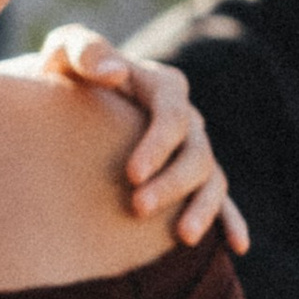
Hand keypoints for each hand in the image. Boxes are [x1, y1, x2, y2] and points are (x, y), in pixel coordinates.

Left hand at [35, 30, 246, 253]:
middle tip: (137, 208)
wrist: (62, 105)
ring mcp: (192, 148)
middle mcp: (186, 118)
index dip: (158, 145)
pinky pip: (220, 199)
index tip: (131, 174)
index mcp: (163, 86)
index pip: (172, 115)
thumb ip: (85, 51)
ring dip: (203, 208)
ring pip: (212, 179)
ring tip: (184, 238)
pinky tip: (237, 247)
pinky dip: (230, 221)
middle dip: (172, 183)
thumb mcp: (64, 53)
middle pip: (196, 152)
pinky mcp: (189, 176)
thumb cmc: (61, 76)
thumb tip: (114, 71)